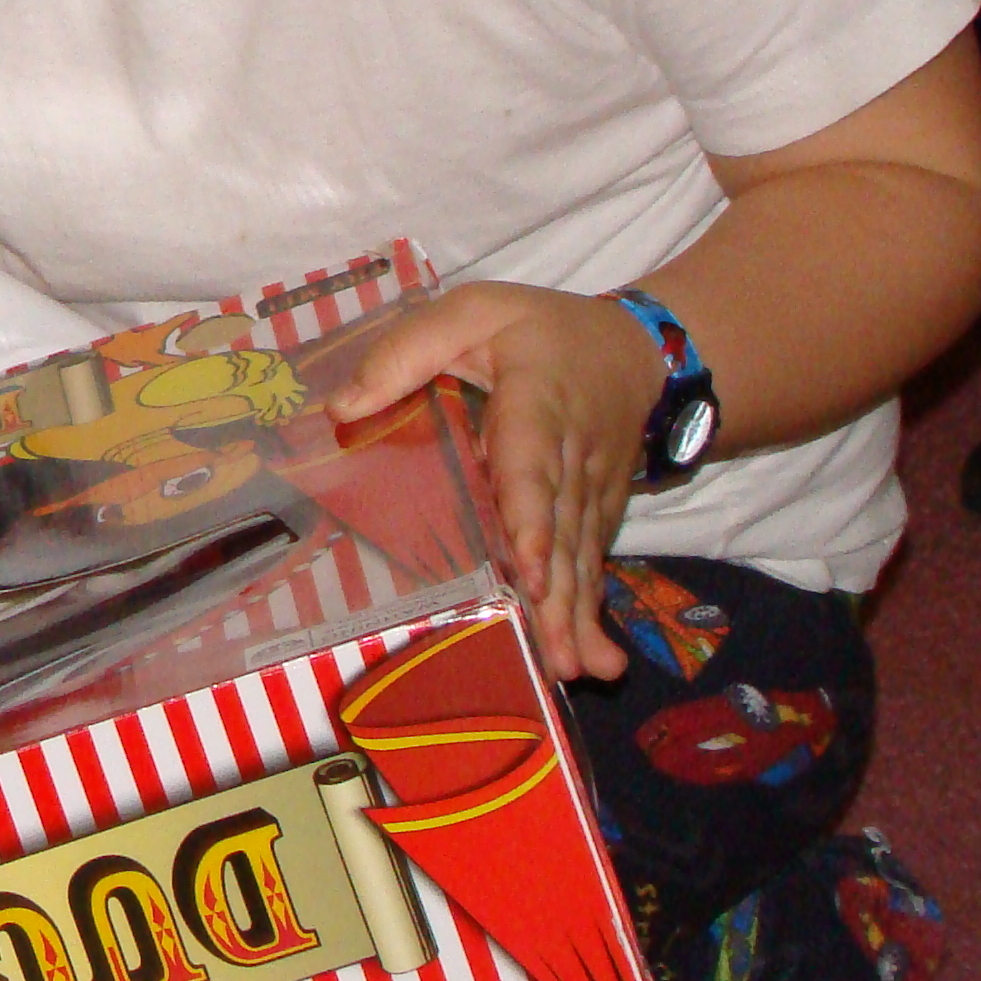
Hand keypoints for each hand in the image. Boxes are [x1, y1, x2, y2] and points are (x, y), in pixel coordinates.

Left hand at [326, 284, 666, 683]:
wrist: (640, 351)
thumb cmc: (540, 330)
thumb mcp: (473, 311)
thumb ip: (407, 350)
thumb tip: (341, 406)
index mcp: (536, 402)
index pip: (532, 465)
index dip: (531, 518)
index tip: (528, 569)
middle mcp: (570, 456)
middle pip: (561, 530)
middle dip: (557, 595)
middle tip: (555, 656)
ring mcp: (589, 491)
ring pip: (580, 557)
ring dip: (577, 616)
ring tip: (573, 669)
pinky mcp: (596, 513)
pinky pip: (590, 564)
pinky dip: (592, 612)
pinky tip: (595, 660)